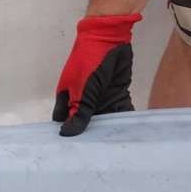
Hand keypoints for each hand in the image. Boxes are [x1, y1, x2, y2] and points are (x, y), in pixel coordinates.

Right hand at [53, 14, 141, 136]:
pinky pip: (118, 110)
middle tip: (96, 152)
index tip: (73, 148)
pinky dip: (122, 119)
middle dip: (90, 134)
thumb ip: (78, 113)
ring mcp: (99, 97)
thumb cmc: (88, 61)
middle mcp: (82, 100)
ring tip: (113, 146)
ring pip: (103, 118)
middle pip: (84, 123)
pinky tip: (127, 131)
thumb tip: (67, 134)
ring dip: (108, 128)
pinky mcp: (115, 93)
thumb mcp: (82, 91)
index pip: (63, 120)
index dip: (67, 132)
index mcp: (67, 98)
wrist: (109, 38)